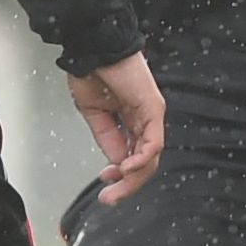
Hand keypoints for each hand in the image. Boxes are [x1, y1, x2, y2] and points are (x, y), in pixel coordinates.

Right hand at [68, 52, 165, 196]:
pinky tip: (126, 168)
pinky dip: (141, 159)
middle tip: (109, 198)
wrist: (93, 47)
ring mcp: (152, 115)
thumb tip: (117, 163)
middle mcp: (145, 119)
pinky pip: (152, 142)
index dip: (120, 174)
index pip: (134, 156)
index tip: (104, 182)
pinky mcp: (153, 109)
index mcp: (131, 120)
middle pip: (145, 161)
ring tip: (115, 187)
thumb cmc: (91, 72)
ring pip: (150, 157)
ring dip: (133, 178)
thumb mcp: (94, 114)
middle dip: (127, 184)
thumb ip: (108, 139)